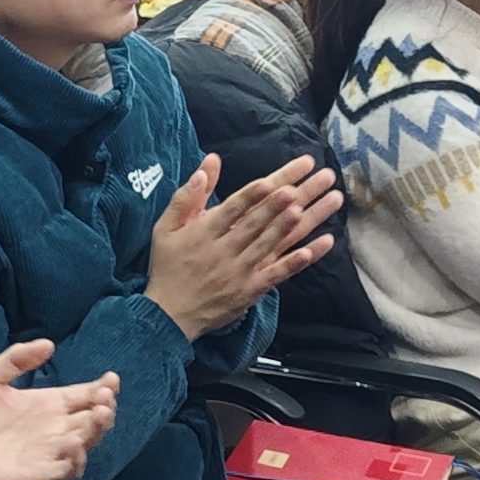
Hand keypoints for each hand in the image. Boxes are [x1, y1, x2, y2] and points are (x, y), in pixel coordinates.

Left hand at [0, 339, 119, 479]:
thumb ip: (17, 358)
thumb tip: (49, 344)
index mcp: (47, 404)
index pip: (85, 395)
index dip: (102, 388)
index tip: (111, 379)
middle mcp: (53, 428)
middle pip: (93, 419)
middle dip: (105, 408)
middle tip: (104, 397)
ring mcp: (47, 452)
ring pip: (86, 444)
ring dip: (97, 431)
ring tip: (99, 414)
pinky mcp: (37, 474)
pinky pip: (66, 471)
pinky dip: (76, 460)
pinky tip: (74, 444)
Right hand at [143, 155, 340, 338]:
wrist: (169, 314)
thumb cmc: (168, 266)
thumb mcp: (166, 228)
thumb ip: (187, 196)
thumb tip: (207, 164)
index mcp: (204, 232)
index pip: (233, 209)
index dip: (253, 195)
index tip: (271, 182)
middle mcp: (224, 250)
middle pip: (257, 222)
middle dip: (281, 203)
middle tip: (304, 186)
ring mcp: (240, 271)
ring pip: (270, 245)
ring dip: (291, 226)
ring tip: (311, 208)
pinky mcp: (251, 289)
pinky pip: (276, 275)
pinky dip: (295, 263)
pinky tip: (313, 250)